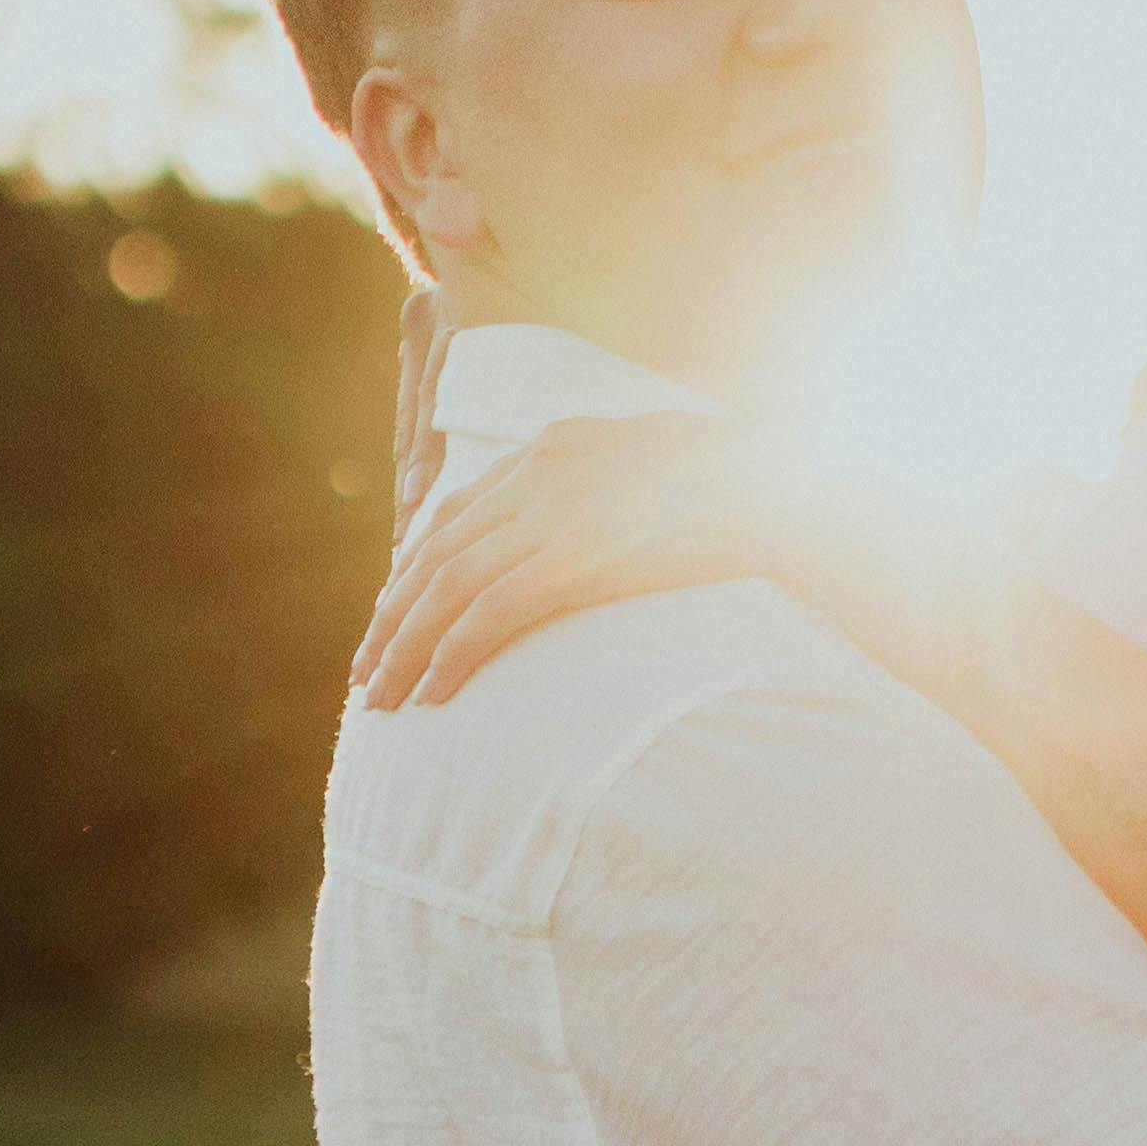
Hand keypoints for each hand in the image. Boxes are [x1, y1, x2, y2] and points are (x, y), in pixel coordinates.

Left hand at [350, 410, 785, 707]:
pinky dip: (449, 658)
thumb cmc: (745, 481)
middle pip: (436, 552)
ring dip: (405, 649)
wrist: (779, 485)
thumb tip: (618, 519)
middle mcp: (538, 476)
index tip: (398, 611)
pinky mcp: (570, 563)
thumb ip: (622, 482)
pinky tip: (430, 695)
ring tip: (379, 698)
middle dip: (393, 617)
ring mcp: (551, 518)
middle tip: (367, 667)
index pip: (459, 511)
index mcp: (556, 448)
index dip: (419, 565)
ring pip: (447, 590)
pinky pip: (487, 617)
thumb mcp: (667, 459)